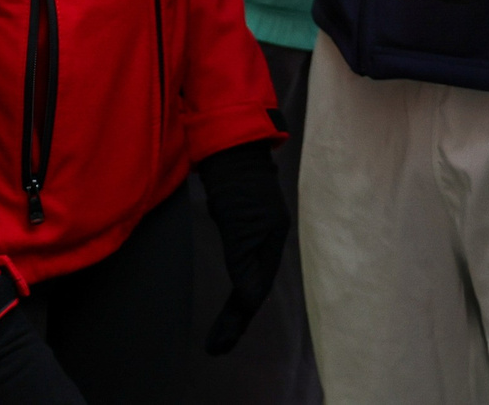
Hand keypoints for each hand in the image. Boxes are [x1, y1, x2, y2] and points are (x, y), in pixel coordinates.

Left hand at [197, 140, 289, 354]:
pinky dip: (236, 284)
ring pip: (250, 278)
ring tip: (222, 332)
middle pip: (254, 288)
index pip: (256, 289)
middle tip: (217, 347)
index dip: (238, 318)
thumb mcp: (237, 221)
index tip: (219, 343)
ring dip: (237, 306)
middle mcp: (267, 238)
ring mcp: (257, 229)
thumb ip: (243, 259)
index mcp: (272, 239)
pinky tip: (230, 292)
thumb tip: (248, 298)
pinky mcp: (243, 221)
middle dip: (236, 319)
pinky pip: (243, 264)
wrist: (229, 141)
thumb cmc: (235, 179)